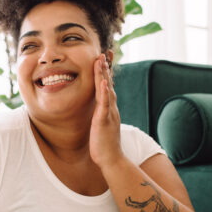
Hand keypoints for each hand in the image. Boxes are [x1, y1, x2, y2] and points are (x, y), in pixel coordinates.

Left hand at [89, 54, 123, 168]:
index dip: (106, 72)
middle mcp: (111, 108)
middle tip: (104, 51)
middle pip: (108, 84)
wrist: (112, 160)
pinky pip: (104, 104)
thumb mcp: (102, 126)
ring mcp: (109, 114)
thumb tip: (99, 110)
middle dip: (106, 67)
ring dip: (104, 74)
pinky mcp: (104, 121)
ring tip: (101, 60)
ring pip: (106, 90)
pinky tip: (102, 81)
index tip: (103, 58)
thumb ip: (102, 115)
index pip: (107, 86)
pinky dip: (103, 92)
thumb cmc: (104, 145)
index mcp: (108, 109)